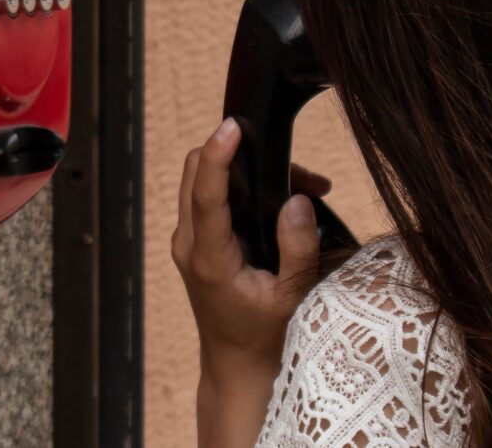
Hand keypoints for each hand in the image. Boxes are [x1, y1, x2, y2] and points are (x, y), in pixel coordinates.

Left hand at [172, 119, 328, 446]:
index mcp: (210, 258)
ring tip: (303, 184)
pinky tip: (284, 199)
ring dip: (244, 170)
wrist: (238, 365)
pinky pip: (210, 198)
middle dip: (238, 155)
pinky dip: (241, 186)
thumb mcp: (292, 297)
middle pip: (195, 172)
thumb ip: (297, 248)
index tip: (233, 127)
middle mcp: (189, 245)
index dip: (217, 155)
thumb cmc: (266, 336)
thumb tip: (298, 200)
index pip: (205, 193)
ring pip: (202, 180)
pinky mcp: (196, 242)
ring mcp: (189, 242)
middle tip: (293, 166)